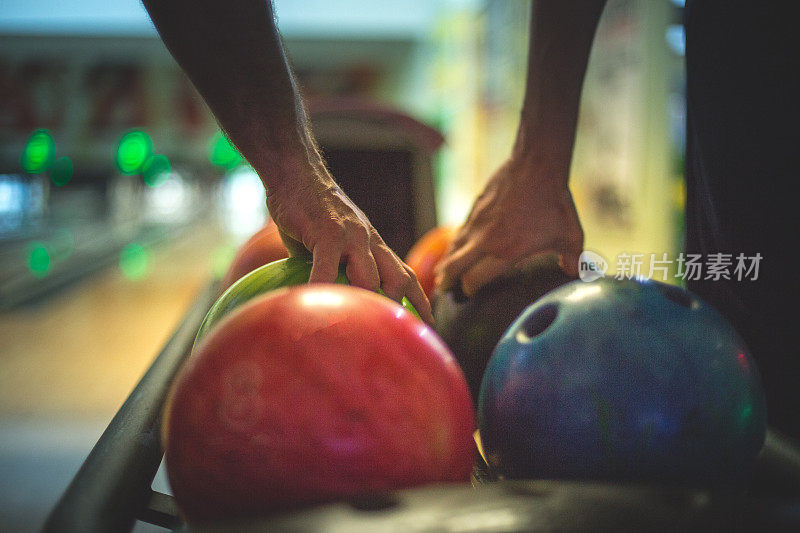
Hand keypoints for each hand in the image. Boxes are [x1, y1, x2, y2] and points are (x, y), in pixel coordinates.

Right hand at [264, 159, 433, 324]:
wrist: (297, 174)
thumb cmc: (311, 212)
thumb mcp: (333, 241)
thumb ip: (337, 265)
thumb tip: (327, 297)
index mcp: (374, 245)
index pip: (406, 274)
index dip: (420, 300)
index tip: (428, 324)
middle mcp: (370, 241)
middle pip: (399, 279)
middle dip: (399, 307)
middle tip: (394, 332)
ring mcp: (351, 236)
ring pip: (372, 276)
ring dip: (367, 301)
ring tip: (358, 325)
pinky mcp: (328, 233)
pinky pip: (328, 267)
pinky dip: (323, 288)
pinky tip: (314, 304)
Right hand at [435, 156, 582, 296]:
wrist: (537, 167)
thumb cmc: (555, 203)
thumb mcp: (571, 236)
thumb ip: (573, 259)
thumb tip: (576, 274)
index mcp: (506, 253)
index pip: (475, 279)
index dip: (468, 290)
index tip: (468, 295)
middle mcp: (486, 242)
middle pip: (456, 267)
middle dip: (447, 282)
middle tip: (442, 291)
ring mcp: (477, 224)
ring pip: (454, 249)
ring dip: (445, 264)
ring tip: (441, 275)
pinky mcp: (475, 209)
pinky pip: (459, 232)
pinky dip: (453, 245)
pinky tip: (453, 248)